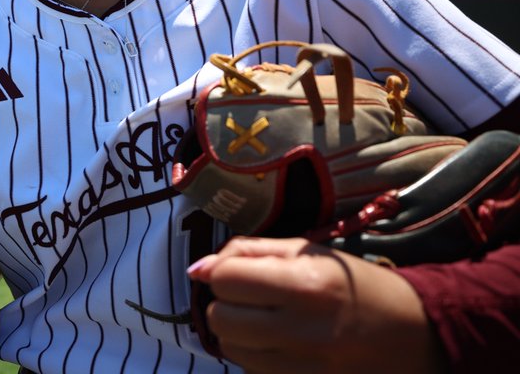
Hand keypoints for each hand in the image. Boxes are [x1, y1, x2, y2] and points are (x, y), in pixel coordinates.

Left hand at [188, 236, 442, 373]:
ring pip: (230, 349)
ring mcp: (303, 368)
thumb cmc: (357, 285)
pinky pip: (252, 372)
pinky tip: (281, 344)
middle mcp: (302, 331)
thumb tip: (198, 269)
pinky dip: (256, 356)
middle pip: (220, 318)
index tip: (242, 273)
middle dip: (227, 304)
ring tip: (269, 321)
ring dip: (238, 332)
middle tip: (253, 298)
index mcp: (306, 285)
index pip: (225, 279)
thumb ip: (248, 253)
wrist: (417, 336)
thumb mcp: (308, 252)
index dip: (224, 272)